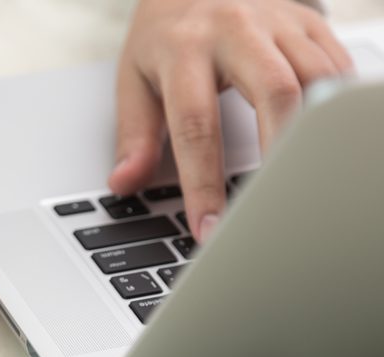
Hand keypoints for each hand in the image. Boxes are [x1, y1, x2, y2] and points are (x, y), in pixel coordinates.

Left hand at [108, 0, 352, 242]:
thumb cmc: (165, 33)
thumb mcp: (134, 78)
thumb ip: (134, 134)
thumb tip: (124, 183)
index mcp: (184, 48)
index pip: (195, 125)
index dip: (203, 184)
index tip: (208, 228)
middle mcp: (234, 30)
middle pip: (275, 92)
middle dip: (279, 154)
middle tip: (273, 208)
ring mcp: (278, 23)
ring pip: (317, 76)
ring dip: (317, 132)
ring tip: (306, 181)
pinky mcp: (308, 22)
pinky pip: (336, 65)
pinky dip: (336, 106)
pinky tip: (326, 144)